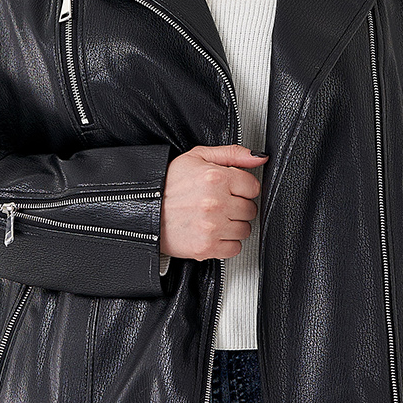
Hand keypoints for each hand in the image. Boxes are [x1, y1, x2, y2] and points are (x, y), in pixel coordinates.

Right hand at [160, 145, 268, 260]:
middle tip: (219, 204)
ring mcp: (211, 227)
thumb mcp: (198, 157)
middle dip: (237, 207)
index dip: (241, 188)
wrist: (143, 210)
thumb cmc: (168, 184)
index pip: (253, 187)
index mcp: (215, 178)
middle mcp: (215, 203)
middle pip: (250, 210)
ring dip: (232, 226)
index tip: (230, 190)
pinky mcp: (206, 248)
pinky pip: (234, 249)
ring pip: (245, 230)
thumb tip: (259, 158)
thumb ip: (233, 154)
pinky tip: (212, 233)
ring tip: (214, 219)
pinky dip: (225, 243)